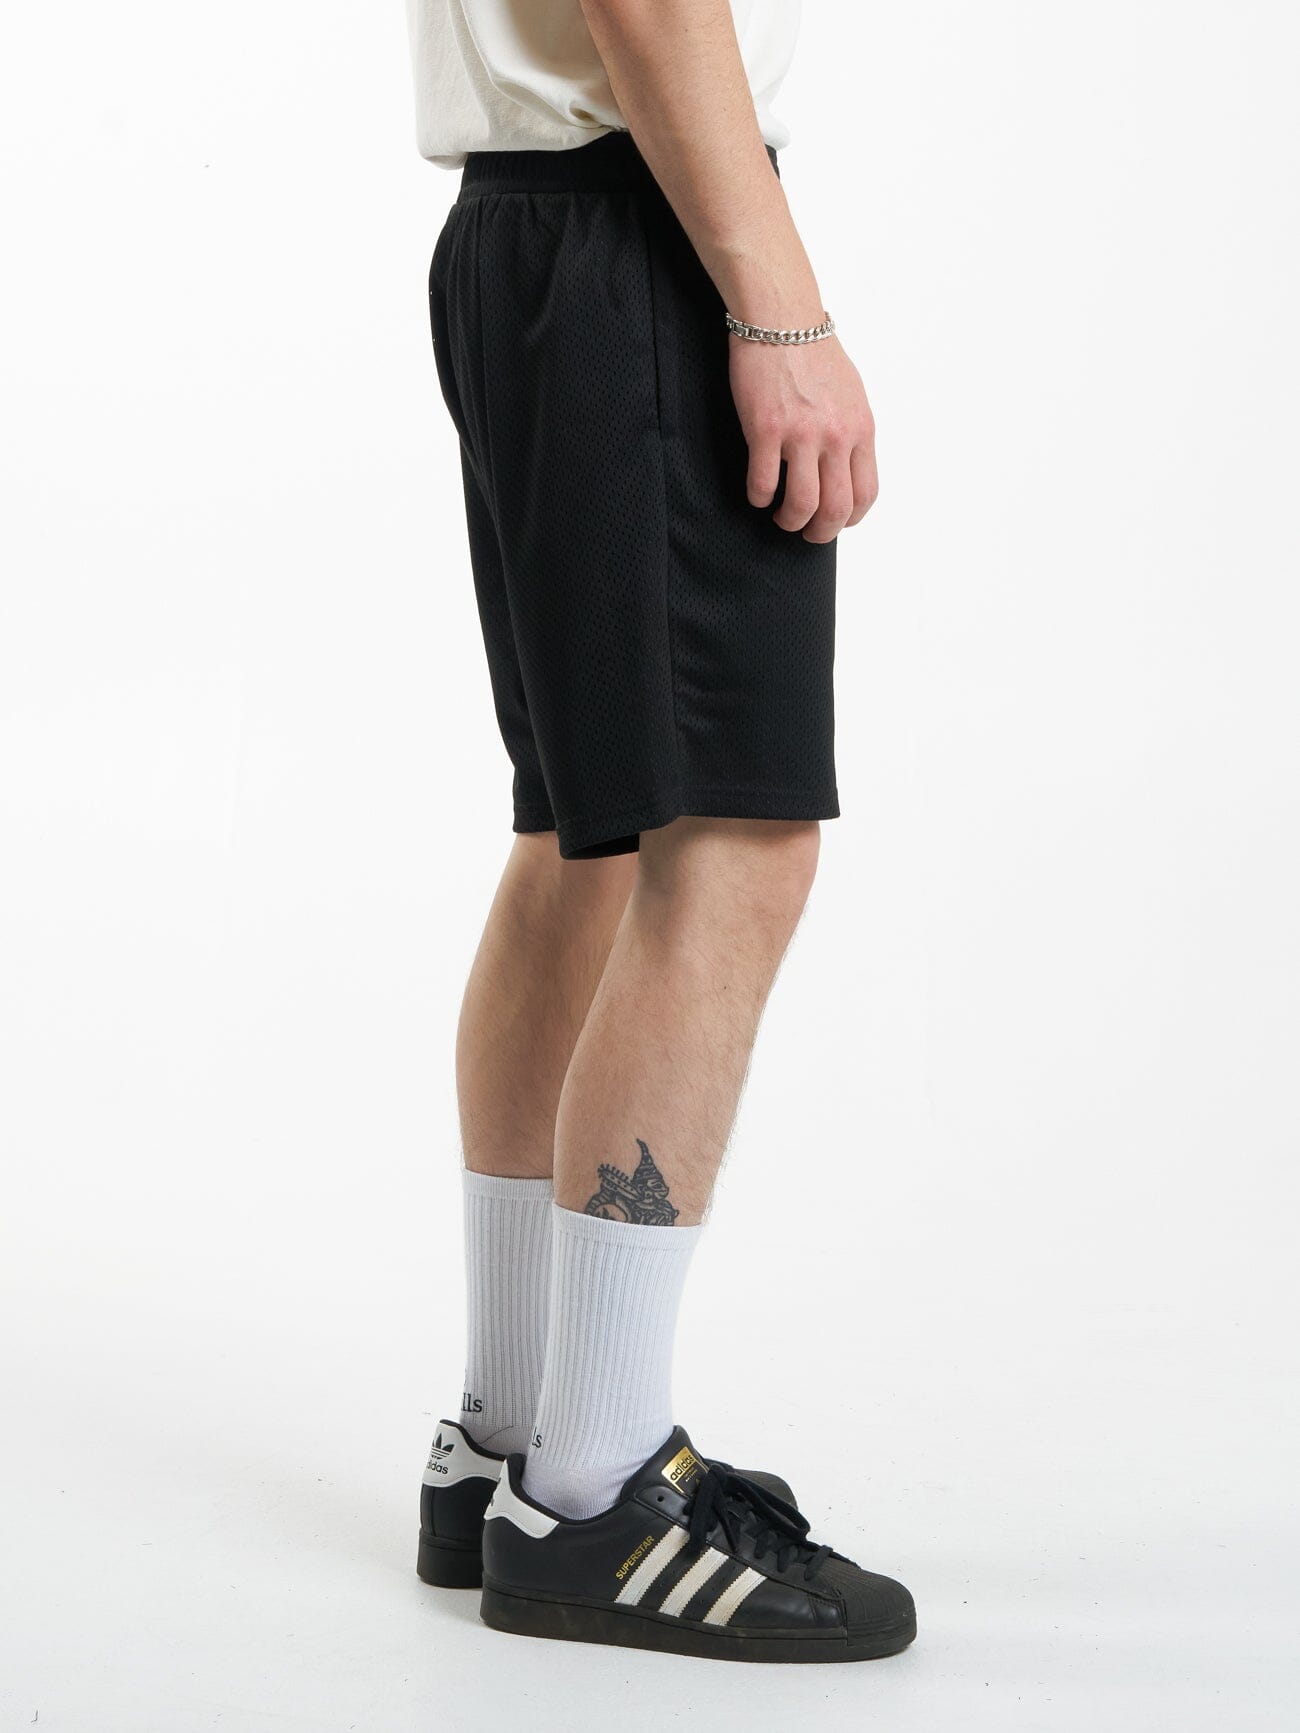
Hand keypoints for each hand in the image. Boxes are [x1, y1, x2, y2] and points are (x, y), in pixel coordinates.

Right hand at [729, 335, 877, 541]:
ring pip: (801, 505)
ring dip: (789, 521)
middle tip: (807, 532)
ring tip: (780, 516)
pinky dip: (758, 498)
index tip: (836, 521)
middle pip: (836, 509)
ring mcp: (801, 434)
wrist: (781, 319)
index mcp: (861, 429)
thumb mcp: (851, 394)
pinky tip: (757, 492)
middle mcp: (836, 436)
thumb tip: (846, 468)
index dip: (851, 518)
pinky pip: (762, 484)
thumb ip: (851, 433)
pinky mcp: (765, 430)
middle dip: (821, 532)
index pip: (866, 493)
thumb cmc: (812, 353)